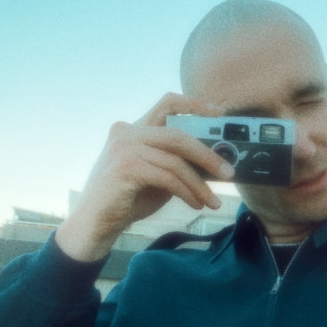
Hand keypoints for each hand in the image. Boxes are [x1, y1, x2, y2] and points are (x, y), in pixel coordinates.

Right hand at [56, 93, 233, 260]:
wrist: (97, 223)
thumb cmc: (129, 199)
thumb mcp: (158, 175)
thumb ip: (177, 162)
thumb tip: (215, 162)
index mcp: (135, 128)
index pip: (167, 103)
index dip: (195, 104)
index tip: (219, 112)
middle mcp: (128, 132)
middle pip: (179, 135)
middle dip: (208, 155)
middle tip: (228, 173)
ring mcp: (124, 148)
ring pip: (176, 161)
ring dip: (199, 184)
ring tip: (212, 201)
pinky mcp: (125, 167)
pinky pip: (167, 177)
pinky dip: (186, 192)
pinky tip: (195, 204)